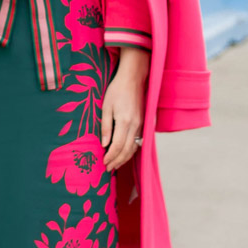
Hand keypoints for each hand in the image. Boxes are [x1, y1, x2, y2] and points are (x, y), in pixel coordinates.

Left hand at [102, 47, 147, 170]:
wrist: (133, 79)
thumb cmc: (116, 90)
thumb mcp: (106, 107)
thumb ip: (106, 127)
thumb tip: (104, 144)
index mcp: (125, 121)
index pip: (118, 146)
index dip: (110, 156)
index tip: (103, 162)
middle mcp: (135, 125)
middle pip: (127, 150)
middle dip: (117, 161)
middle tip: (108, 169)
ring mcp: (141, 125)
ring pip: (134, 148)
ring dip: (125, 158)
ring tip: (115, 164)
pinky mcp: (143, 123)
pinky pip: (138, 141)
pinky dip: (131, 151)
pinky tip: (125, 154)